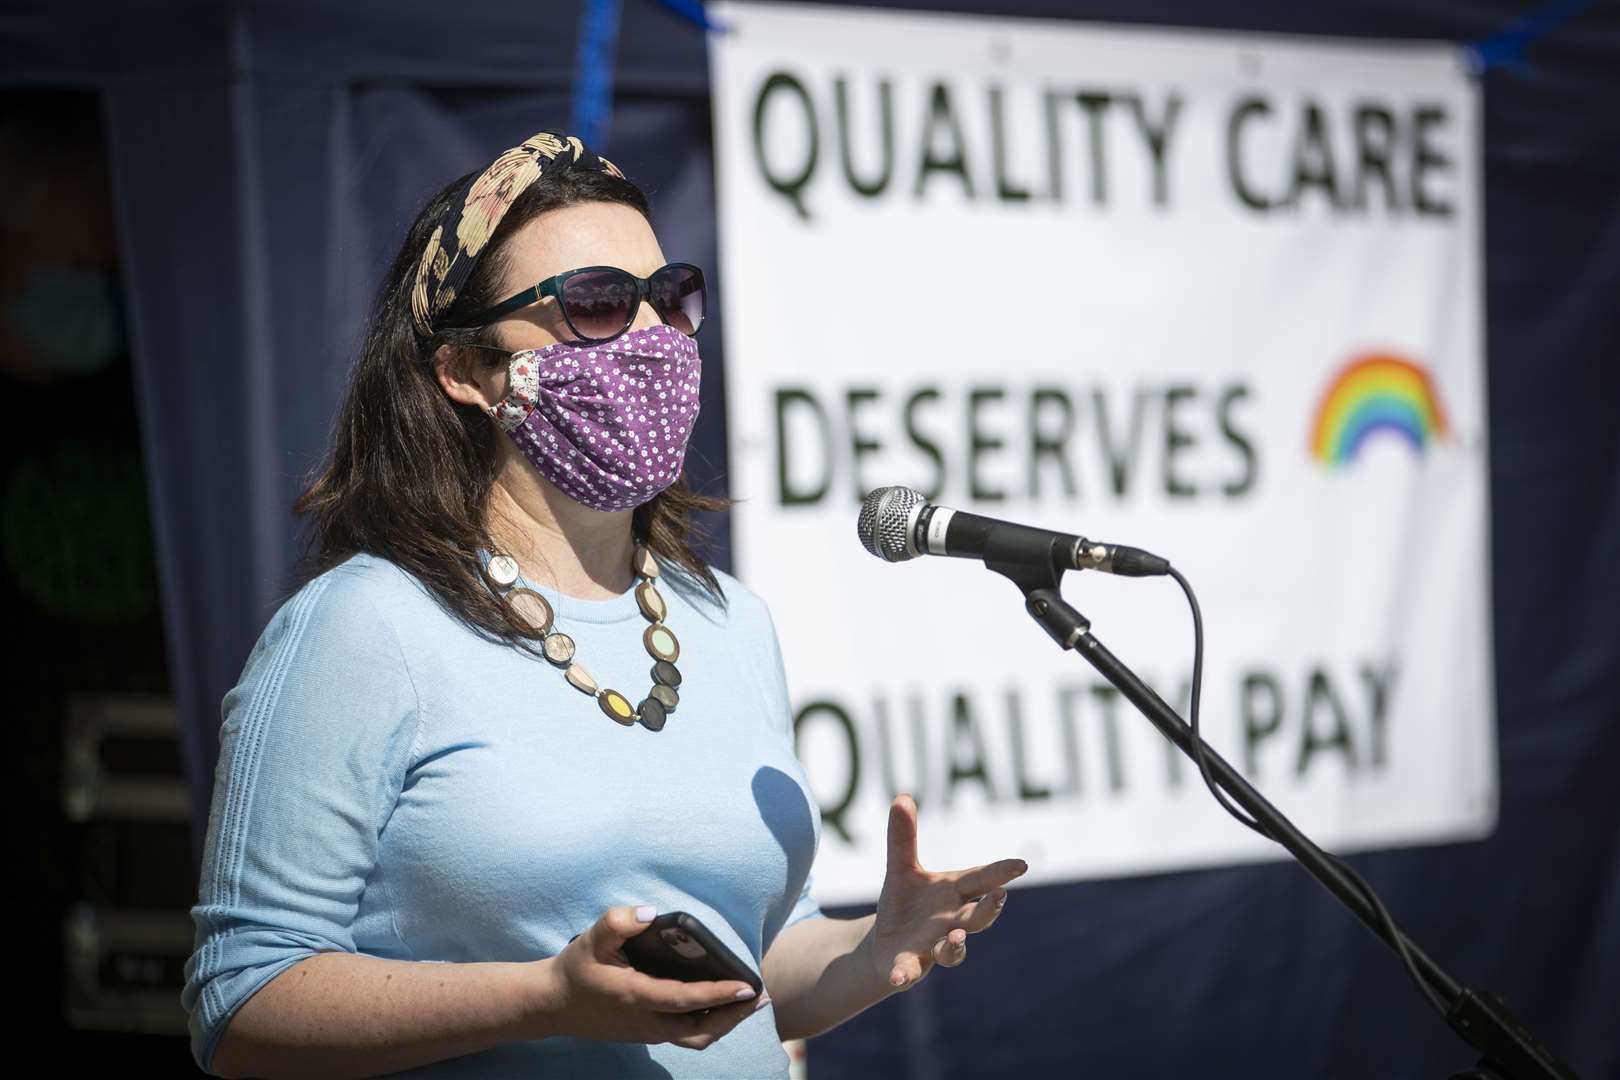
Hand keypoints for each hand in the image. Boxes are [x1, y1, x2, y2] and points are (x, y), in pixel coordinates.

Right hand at [533, 906, 767, 1049]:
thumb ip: (619, 921)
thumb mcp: (592, 938)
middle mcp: (646, 1022)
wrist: (552, 1005)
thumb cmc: (576, 968)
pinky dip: (708, 1025)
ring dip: (724, 1023)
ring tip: (747, 1004)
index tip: (748, 986)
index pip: (688, 1000)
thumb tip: (652, 913)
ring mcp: (647, 1033)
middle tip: (760, 996)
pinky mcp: (646, 1035)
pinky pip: (685, 1036)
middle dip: (734, 1015)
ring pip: (695, 1038)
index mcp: (637, 997)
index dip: (720, 994)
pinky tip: (720, 1008)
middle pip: (701, 1030)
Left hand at [869, 793, 1026, 990]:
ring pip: (953, 950)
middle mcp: (951, 921)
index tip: (1022, 865)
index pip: (982, 880)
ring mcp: (934, 946)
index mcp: (954, 892)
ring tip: (954, 936)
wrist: (886, 942)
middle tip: (1000, 897)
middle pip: (977, 918)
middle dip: (989, 909)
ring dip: (956, 945)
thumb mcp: (901, 868)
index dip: (1002, 873)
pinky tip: (899, 977)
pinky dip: (907, 975)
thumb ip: (903, 837)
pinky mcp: (910, 967)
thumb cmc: (906, 902)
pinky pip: (911, 973)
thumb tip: (901, 796)